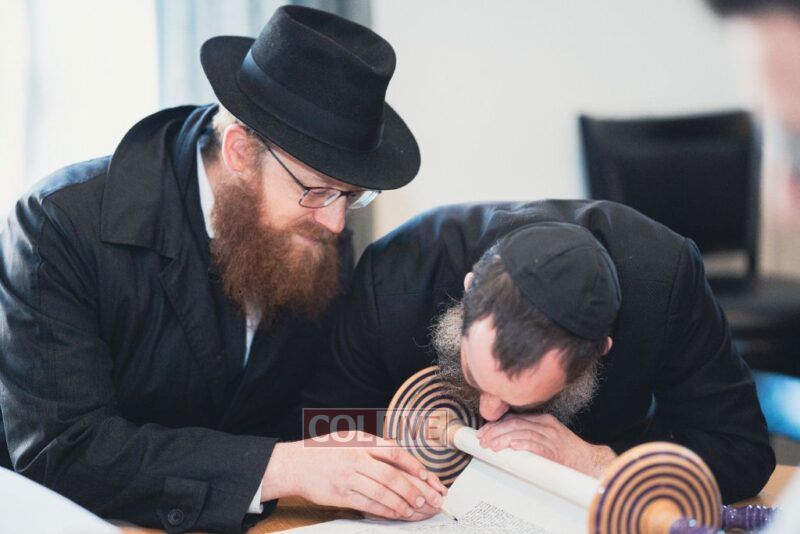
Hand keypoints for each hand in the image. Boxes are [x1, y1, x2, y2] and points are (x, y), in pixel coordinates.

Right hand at [262, 431, 446, 520]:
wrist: (294, 464)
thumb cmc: (323, 450)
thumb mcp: (349, 438)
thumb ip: (373, 445)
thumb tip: (399, 456)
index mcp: (361, 441)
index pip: (396, 453)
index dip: (415, 467)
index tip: (429, 478)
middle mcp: (356, 458)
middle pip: (393, 476)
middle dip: (416, 490)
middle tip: (430, 500)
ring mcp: (349, 477)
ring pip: (383, 493)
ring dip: (404, 504)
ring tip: (417, 509)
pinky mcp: (342, 495)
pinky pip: (370, 505)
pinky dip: (387, 511)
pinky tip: (398, 514)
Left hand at [476, 413, 616, 477]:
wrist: (591, 463)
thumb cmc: (569, 454)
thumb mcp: (549, 438)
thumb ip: (530, 436)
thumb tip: (506, 441)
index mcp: (544, 420)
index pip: (514, 418)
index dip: (496, 425)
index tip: (483, 433)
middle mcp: (546, 425)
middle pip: (515, 423)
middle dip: (495, 431)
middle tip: (483, 440)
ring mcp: (551, 437)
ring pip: (522, 432)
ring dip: (503, 439)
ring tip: (491, 447)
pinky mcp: (555, 451)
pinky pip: (536, 444)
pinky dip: (522, 444)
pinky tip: (512, 447)